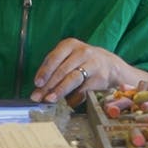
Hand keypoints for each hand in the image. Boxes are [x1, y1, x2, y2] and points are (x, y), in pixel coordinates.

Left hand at [30, 38, 147, 105]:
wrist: (110, 65)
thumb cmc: (83, 62)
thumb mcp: (68, 59)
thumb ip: (54, 71)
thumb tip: (39, 90)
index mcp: (70, 45)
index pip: (54, 58)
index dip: (44, 71)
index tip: (37, 84)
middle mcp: (82, 52)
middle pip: (62, 69)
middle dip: (49, 85)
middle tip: (39, 96)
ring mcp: (92, 63)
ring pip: (73, 78)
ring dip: (60, 90)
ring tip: (50, 99)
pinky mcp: (100, 77)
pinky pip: (84, 89)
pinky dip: (74, 98)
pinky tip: (66, 103)